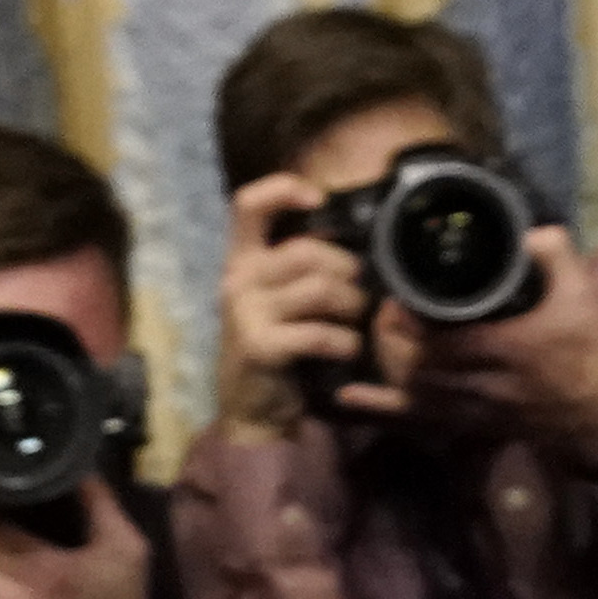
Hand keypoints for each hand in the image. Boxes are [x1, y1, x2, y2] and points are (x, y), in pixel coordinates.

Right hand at [217, 175, 400, 438]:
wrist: (252, 409)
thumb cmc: (277, 344)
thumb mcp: (280, 297)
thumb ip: (301, 265)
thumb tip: (358, 237)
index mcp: (241, 259)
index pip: (248, 204)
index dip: (283, 189)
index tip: (317, 200)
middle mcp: (237, 279)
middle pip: (307, 251)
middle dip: (347, 269)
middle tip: (361, 293)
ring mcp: (244, 313)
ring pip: (319, 288)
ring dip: (352, 305)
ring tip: (357, 320)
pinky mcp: (259, 347)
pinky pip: (320, 333)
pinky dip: (345, 341)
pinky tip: (348, 350)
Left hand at [390, 230, 597, 471]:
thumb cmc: (592, 354)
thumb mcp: (582, 297)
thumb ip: (555, 256)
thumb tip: (526, 229)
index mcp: (508, 349)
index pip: (443, 341)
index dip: (410, 322)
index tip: (396, 296)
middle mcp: (485, 383)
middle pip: (418, 368)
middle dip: (391, 339)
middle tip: (382, 309)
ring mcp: (476, 409)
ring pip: (414, 393)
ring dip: (389, 364)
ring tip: (379, 335)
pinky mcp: (473, 425)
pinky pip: (421, 418)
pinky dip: (384, 406)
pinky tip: (351, 397)